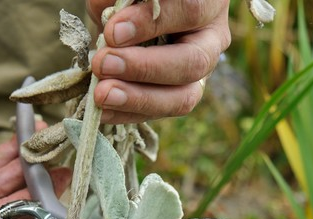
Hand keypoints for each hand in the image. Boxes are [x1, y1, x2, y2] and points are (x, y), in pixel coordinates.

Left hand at [86, 0, 230, 123]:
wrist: (135, 18)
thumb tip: (112, 28)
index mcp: (206, 2)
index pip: (189, 10)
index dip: (150, 24)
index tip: (113, 32)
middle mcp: (211, 39)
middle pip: (192, 62)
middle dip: (144, 68)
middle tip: (103, 64)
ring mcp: (200, 74)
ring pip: (183, 98)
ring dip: (138, 99)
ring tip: (101, 94)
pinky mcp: (179, 97)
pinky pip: (159, 113)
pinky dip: (127, 114)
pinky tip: (101, 110)